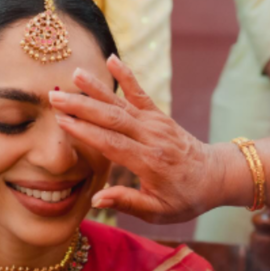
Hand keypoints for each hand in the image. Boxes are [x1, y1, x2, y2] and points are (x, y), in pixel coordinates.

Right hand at [50, 55, 222, 223]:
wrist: (215, 176)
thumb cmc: (185, 198)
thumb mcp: (159, 211)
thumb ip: (128, 203)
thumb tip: (97, 199)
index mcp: (150, 163)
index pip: (112, 144)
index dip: (86, 132)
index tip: (62, 121)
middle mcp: (152, 138)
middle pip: (113, 119)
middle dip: (83, 106)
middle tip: (54, 96)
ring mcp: (157, 124)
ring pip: (123, 103)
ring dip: (97, 88)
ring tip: (75, 73)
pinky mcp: (160, 116)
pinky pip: (140, 94)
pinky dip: (127, 76)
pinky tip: (112, 59)